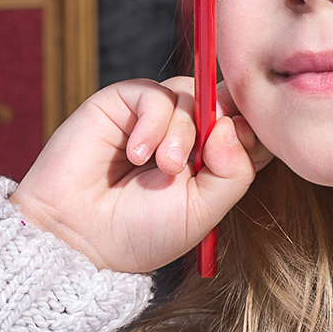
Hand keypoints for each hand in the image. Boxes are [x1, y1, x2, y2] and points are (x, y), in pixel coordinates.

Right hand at [9, 76, 269, 273]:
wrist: (78, 237)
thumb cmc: (139, 232)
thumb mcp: (203, 212)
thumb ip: (234, 172)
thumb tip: (233, 124)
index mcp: (210, 163)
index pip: (249, 129)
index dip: (255, 132)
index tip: (247, 151)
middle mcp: (186, 135)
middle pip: (226, 102)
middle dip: (223, 124)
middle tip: (206, 157)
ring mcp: (154, 117)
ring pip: (193, 96)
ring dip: (184, 132)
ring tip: (163, 168)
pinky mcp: (122, 103)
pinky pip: (155, 94)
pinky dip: (153, 124)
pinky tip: (137, 155)